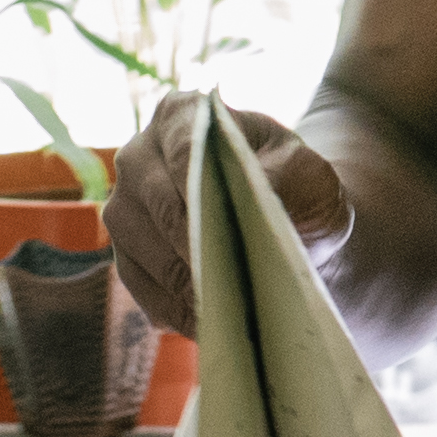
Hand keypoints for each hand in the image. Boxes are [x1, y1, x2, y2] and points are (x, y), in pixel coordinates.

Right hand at [103, 89, 350, 337]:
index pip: (181, 146)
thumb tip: (258, 189)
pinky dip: (172, 307)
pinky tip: (207, 320)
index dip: (197, 185)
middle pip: (152, 200)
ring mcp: (126, 207)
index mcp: (182, 115)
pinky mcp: (127, 256)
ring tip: (221, 304)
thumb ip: (286, 174)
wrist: (292, 227)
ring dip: (179, 280)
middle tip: (222, 277)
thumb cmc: (299, 190)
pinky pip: (138, 286)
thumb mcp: (310, 176)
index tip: (219, 224)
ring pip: (136, 246)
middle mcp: (140, 155)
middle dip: (188, 242)